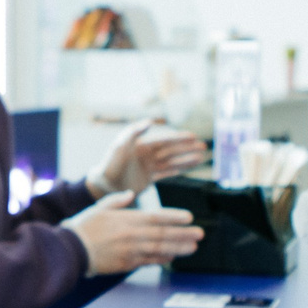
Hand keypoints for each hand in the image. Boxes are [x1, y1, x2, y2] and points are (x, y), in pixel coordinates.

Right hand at [66, 191, 202, 274]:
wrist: (71, 249)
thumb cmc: (84, 227)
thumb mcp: (100, 207)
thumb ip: (118, 200)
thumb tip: (131, 194)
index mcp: (126, 218)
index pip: (156, 217)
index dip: (174, 217)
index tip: (189, 217)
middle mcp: (131, 234)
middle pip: (163, 234)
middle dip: (184, 234)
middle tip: (200, 233)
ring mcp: (130, 250)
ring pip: (159, 249)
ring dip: (178, 248)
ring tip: (193, 247)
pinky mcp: (126, 264)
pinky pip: (149, 261)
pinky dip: (162, 259)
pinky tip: (173, 257)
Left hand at [87, 119, 207, 197]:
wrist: (104, 185)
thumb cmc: (110, 164)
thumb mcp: (120, 146)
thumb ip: (134, 132)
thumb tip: (150, 121)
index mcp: (142, 145)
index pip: (164, 140)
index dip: (179, 139)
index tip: (193, 136)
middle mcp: (147, 154)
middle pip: (171, 150)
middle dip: (187, 148)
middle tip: (203, 146)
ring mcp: (149, 166)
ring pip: (172, 161)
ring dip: (187, 159)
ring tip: (202, 157)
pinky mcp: (150, 178)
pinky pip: (168, 173)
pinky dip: (180, 170)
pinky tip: (190, 167)